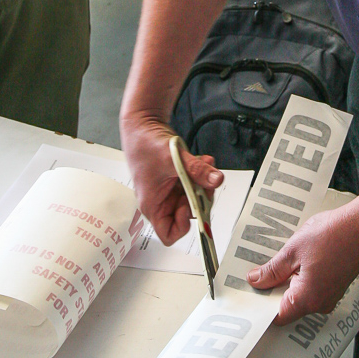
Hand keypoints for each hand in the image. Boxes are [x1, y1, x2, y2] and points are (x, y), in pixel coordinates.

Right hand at [121, 113, 222, 244]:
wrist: (143, 124)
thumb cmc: (144, 144)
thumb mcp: (173, 158)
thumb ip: (196, 170)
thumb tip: (216, 179)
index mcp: (152, 204)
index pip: (168, 233)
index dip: (184, 225)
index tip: (192, 206)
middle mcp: (161, 200)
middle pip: (187, 215)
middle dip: (200, 199)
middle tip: (205, 184)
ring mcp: (170, 190)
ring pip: (194, 198)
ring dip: (203, 184)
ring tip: (205, 167)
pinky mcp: (177, 179)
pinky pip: (195, 183)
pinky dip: (202, 173)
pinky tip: (203, 160)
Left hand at [246, 203, 358, 324]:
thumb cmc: (333, 234)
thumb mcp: (293, 250)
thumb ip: (272, 270)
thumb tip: (256, 280)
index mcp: (308, 298)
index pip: (278, 316)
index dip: (262, 307)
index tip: (250, 295)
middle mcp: (321, 303)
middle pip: (288, 307)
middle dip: (274, 291)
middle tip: (260, 273)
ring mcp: (330, 296)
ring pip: (300, 297)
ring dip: (288, 283)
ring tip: (282, 261)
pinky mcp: (336, 287)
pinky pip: (312, 290)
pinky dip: (302, 279)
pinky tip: (298, 260)